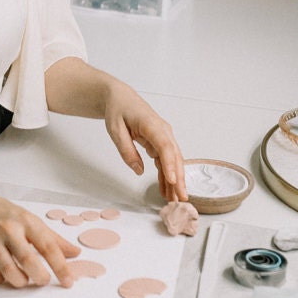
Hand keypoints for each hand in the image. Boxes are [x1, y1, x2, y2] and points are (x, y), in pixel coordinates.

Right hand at [0, 189, 80, 287]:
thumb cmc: (3, 214)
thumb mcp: (30, 219)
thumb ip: (53, 238)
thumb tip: (75, 253)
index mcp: (26, 221)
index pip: (48, 246)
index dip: (61, 267)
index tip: (68, 281)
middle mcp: (9, 230)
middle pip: (28, 261)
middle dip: (40, 277)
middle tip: (43, 279)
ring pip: (9, 272)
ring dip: (20, 281)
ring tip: (24, 278)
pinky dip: (0, 280)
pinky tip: (3, 274)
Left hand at [103, 82, 187, 202]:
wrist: (120, 98)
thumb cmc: (118, 110)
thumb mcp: (115, 129)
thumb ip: (126, 150)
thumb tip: (139, 170)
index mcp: (151, 124)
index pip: (164, 146)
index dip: (170, 164)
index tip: (173, 180)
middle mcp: (162, 131)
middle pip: (174, 156)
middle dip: (179, 178)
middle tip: (182, 197)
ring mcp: (163, 136)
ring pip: (173, 161)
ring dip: (175, 180)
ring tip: (176, 200)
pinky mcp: (160, 142)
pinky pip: (166, 161)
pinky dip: (167, 175)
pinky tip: (168, 190)